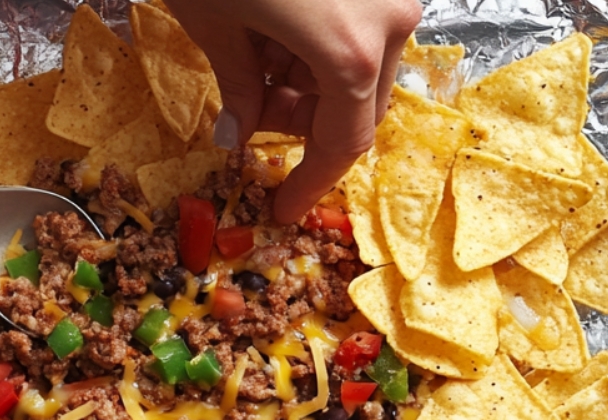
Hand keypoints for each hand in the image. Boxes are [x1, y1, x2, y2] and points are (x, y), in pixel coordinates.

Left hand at [165, 0, 421, 223]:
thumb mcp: (217, 25)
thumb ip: (239, 91)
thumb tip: (240, 139)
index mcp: (350, 54)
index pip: (342, 145)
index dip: (310, 184)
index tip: (282, 210)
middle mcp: (390, 21)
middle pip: (359, 106)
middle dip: (305, 127)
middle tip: (253, 127)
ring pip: (362, 66)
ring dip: (311, 86)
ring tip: (255, 64)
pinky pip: (363, 27)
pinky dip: (321, 45)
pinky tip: (278, 29)